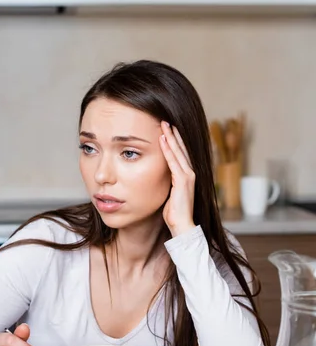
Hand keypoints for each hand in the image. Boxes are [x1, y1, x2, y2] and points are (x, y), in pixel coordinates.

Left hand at [159, 121, 195, 236]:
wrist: (181, 226)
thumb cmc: (174, 213)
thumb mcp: (169, 193)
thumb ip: (166, 183)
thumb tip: (156, 176)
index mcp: (186, 175)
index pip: (180, 154)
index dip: (174, 140)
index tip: (167, 129)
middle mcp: (190, 173)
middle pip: (181, 149)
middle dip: (173, 134)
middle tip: (165, 120)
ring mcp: (188, 176)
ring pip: (178, 152)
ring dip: (171, 137)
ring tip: (164, 124)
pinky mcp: (183, 180)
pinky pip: (174, 161)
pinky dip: (168, 149)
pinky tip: (163, 140)